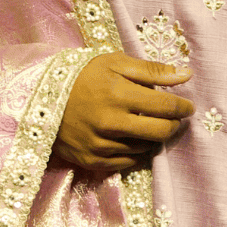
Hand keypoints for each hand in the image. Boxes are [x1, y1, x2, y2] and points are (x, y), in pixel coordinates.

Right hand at [53, 54, 192, 172]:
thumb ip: (152, 70)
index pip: (166, 107)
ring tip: (142, 123)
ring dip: (151, 137)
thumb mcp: (114, 63)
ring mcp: (101, 145)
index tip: (187, 107)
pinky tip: (129, 138)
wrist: (39, 98)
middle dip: (172, 125)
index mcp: (118, 94)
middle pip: (160, 132)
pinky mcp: (92, 160)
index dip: (183, 107)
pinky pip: (127, 163)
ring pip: (145, 148)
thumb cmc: (82, 76)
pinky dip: (135, 151)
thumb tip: (186, 75)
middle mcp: (111, 122)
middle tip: (171, 118)